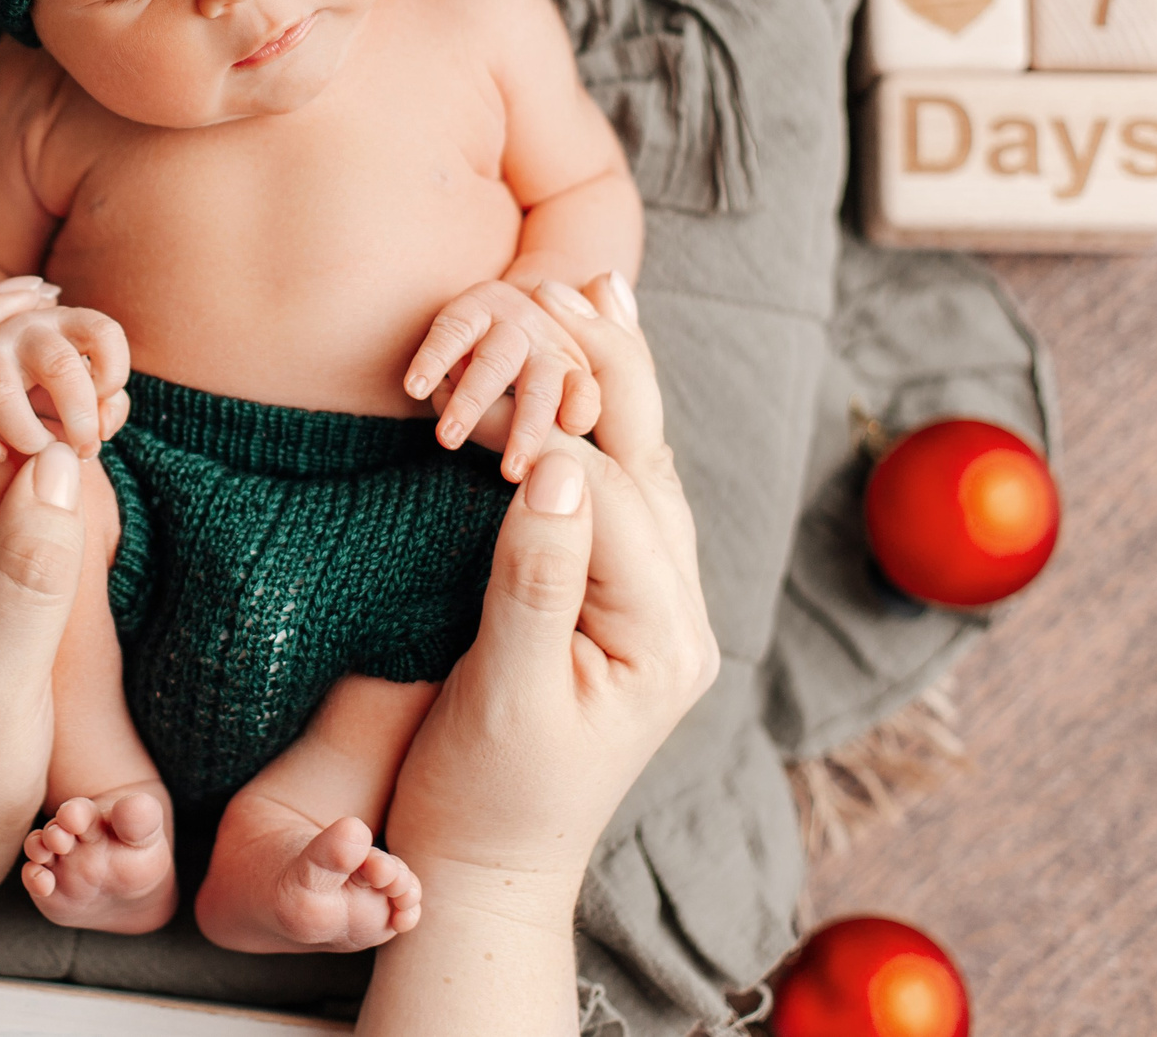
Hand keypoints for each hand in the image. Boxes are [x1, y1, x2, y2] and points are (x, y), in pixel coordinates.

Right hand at [0, 287, 130, 464]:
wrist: (6, 395)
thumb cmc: (61, 392)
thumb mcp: (93, 393)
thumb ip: (109, 407)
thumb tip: (98, 430)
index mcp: (68, 323)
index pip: (103, 332)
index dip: (114, 373)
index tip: (105, 401)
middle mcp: (26, 329)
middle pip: (58, 364)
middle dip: (77, 416)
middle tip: (83, 448)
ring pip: (1, 391)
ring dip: (26, 434)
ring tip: (39, 451)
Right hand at [385, 273, 717, 916]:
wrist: (484, 875)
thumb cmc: (485, 799)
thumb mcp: (505, 693)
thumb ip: (533, 578)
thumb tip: (552, 464)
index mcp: (664, 639)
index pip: (607, 500)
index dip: (546, 440)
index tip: (478, 390)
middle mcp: (678, 615)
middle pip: (648, 461)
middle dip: (610, 368)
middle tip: (569, 281)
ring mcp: (653, 608)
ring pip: (641, 465)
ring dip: (614, 376)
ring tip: (591, 289)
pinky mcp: (616, 602)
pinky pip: (618, 490)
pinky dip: (600, 421)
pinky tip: (586, 369)